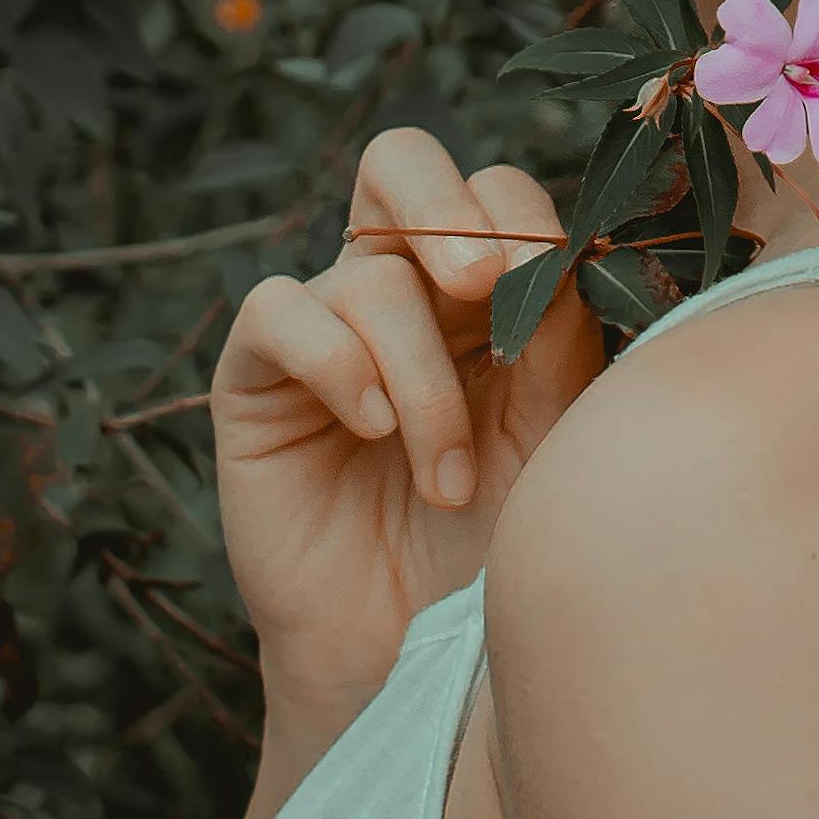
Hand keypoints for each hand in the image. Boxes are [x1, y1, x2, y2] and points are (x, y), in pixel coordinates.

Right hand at [211, 125, 604, 719]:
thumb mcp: (555, 430)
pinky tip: (373, 432)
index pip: (495, 189)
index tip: (555, 284)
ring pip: (366, 275)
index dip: (526, 217)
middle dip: (446, 206)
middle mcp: (400, 291)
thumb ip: (559, 332)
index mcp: (483, 288)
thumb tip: (561, 246)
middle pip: (399, 161)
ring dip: (422, 380)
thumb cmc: (500, 544)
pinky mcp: (257, 379)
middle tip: (481, 281)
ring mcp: (324, 329)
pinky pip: (279, 311)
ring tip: (446, 480)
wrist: (418, 657)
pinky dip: (337, 363)